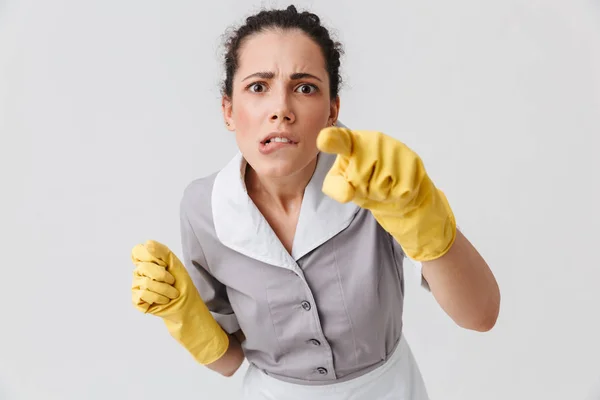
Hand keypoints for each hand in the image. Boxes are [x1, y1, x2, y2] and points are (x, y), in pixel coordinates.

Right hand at [130, 240, 229, 364]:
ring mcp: (136, 286)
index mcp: (146, 261)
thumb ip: (162, 251)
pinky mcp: (136, 300)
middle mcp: (138, 272)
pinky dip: (159, 298)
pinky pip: (143, 295)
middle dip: (164, 276)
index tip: (164, 264)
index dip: (152, 257)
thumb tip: (147, 243)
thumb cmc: (181, 284)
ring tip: (171, 294)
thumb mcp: (175, 263)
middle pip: (144, 267)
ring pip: (145, 283)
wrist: (186, 305)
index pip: (137, 251)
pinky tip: (163, 300)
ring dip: (165, 290)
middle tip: (172, 282)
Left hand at [316, 127, 455, 260]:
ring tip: (384, 184)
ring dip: (381, 193)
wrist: (398, 190)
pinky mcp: (412, 161)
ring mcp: (394, 148)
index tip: (323, 140)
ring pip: (380, 186)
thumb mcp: (342, 184)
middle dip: (363, 188)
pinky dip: (396, 196)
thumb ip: (336, 187)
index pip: (339, 140)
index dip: (332, 140)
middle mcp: (373, 139)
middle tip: (369, 183)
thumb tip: (347, 193)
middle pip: (360, 178)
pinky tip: (397, 186)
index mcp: (350, 142)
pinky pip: (399, 192)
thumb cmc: (363, 182)